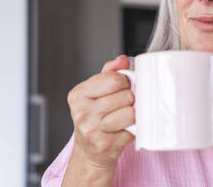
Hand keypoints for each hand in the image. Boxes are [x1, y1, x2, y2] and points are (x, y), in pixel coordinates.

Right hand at [67, 55, 134, 170]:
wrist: (90, 151)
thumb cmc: (96, 117)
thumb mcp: (97, 91)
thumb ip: (110, 73)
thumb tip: (122, 60)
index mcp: (78, 95)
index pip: (114, 79)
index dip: (125, 81)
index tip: (122, 87)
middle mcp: (82, 113)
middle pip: (125, 95)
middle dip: (129, 98)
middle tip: (123, 104)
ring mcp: (92, 131)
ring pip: (130, 113)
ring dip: (133, 113)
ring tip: (125, 116)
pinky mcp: (105, 145)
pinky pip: (133, 130)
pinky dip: (134, 128)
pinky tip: (125, 129)